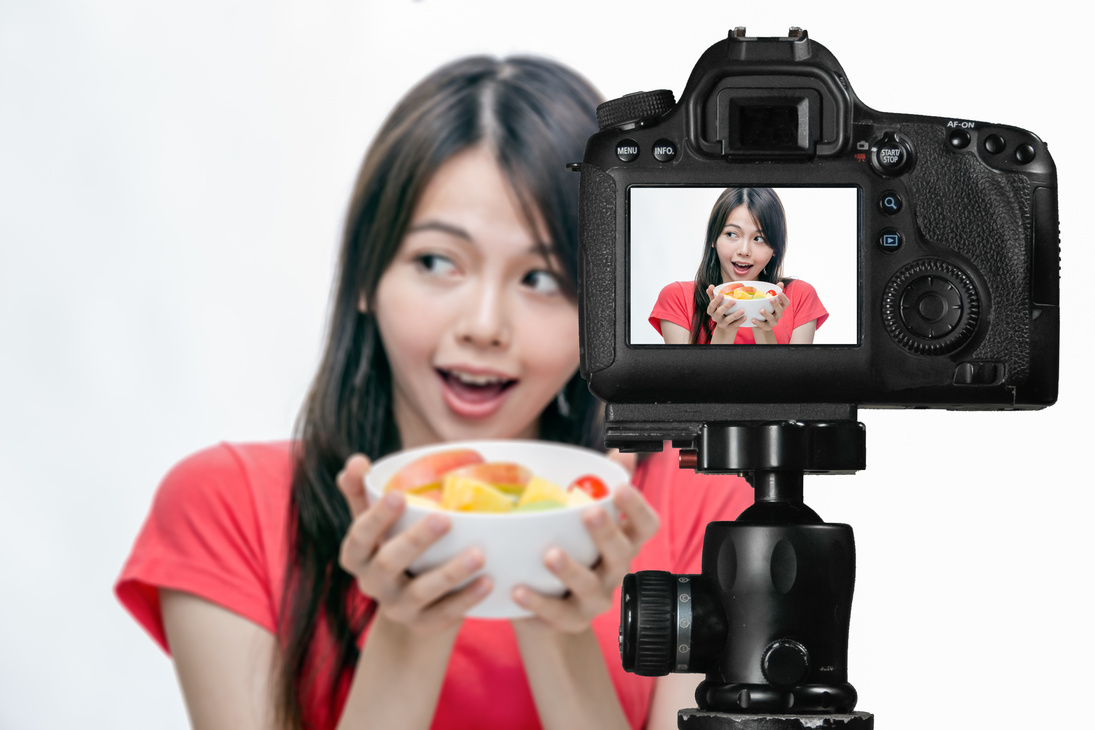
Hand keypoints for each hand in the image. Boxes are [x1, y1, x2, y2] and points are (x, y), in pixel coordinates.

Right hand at [336, 454, 490, 633]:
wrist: (409, 604)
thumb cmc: (391, 546)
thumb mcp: (374, 523)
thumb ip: (363, 492)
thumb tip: (355, 460)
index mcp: (357, 556)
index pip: (359, 536)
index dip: (377, 517)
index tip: (399, 494)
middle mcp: (372, 584)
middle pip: (389, 563)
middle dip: (416, 540)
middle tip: (445, 518)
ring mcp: (398, 608)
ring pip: (422, 591)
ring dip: (450, 572)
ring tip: (478, 554)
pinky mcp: (424, 624)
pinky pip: (445, 614)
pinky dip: (467, 598)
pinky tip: (488, 581)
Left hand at [511, 483, 658, 632]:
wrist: (552, 607)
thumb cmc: (572, 549)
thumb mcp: (584, 518)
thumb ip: (603, 484)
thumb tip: (622, 452)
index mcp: (622, 542)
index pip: (645, 526)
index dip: (637, 508)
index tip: (620, 487)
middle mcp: (615, 571)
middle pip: (621, 553)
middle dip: (606, 533)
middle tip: (589, 512)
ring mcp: (595, 598)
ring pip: (591, 587)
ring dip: (571, 570)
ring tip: (550, 554)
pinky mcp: (572, 620)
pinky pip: (557, 613)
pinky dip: (538, 602)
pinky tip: (519, 589)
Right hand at [705, 284, 745, 342]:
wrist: (724, 326)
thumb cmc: (720, 310)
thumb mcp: (715, 304)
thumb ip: (712, 295)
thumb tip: (711, 286)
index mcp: (711, 311)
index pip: (711, 306)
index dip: (716, 301)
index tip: (722, 295)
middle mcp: (715, 318)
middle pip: (719, 312)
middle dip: (726, 307)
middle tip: (733, 301)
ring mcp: (722, 324)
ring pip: (728, 320)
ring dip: (735, 315)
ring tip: (743, 310)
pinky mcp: (729, 328)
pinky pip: (734, 325)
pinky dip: (740, 321)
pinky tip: (745, 317)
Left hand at [752, 284, 789, 330]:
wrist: (761, 324)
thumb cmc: (766, 308)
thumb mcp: (769, 301)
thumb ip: (774, 292)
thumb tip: (781, 283)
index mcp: (780, 307)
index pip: (786, 303)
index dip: (784, 298)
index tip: (779, 293)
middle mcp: (778, 315)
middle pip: (780, 310)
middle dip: (776, 304)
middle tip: (771, 299)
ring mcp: (773, 322)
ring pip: (772, 319)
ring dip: (767, 314)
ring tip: (761, 310)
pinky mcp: (767, 327)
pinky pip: (763, 325)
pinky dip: (758, 323)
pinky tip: (753, 319)